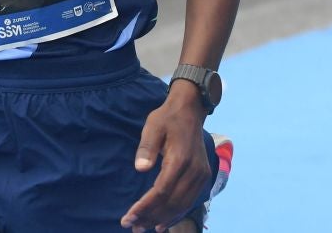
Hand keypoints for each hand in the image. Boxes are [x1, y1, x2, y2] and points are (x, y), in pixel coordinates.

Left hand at [121, 85, 210, 231]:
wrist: (190, 110)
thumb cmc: (167, 118)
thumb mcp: (152, 127)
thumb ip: (146, 148)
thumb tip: (140, 169)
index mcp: (180, 160)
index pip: (161, 191)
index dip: (144, 207)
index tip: (128, 217)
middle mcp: (193, 172)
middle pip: (171, 202)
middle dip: (150, 216)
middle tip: (132, 226)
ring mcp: (201, 176)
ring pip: (181, 205)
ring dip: (162, 218)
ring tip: (143, 227)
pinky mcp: (202, 177)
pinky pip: (189, 201)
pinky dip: (175, 214)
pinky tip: (162, 223)